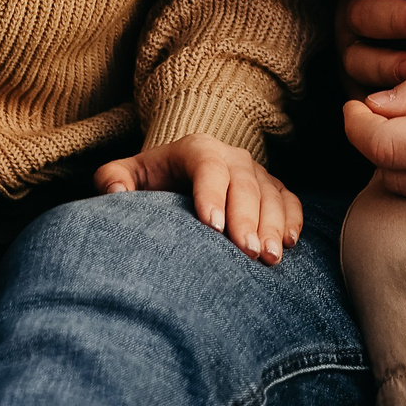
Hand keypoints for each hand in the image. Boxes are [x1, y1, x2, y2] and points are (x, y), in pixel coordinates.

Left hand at [94, 134, 302, 265]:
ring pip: (271, 193)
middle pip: (244, 183)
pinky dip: (293, 219)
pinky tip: (290, 244)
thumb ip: (112, 179)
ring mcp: (255, 172)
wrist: (179, 173)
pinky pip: (289, 200)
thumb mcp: (125, 174)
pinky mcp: (272, 188)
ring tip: (270, 257)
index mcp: (196, 149)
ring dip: (274, 225)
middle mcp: (231, 156)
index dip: (212, 194)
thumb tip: (116, 194)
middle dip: (247, 218)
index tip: (212, 227)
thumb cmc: (151, 180)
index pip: (208, 166)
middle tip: (247, 252)